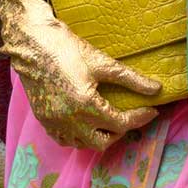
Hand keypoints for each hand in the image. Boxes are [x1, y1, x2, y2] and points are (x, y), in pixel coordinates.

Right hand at [3, 0, 163, 152]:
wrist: (31, 43)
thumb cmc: (66, 48)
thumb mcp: (102, 62)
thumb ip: (131, 79)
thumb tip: (156, 89)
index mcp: (85, 105)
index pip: (120, 123)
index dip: (139, 118)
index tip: (151, 110)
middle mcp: (69, 119)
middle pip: (103, 141)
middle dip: (120, 131)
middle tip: (129, 116)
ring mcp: (54, 122)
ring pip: (83, 144)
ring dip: (99, 136)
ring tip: (109, 121)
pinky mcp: (43, 120)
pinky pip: (65, 139)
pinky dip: (79, 137)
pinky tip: (86, 123)